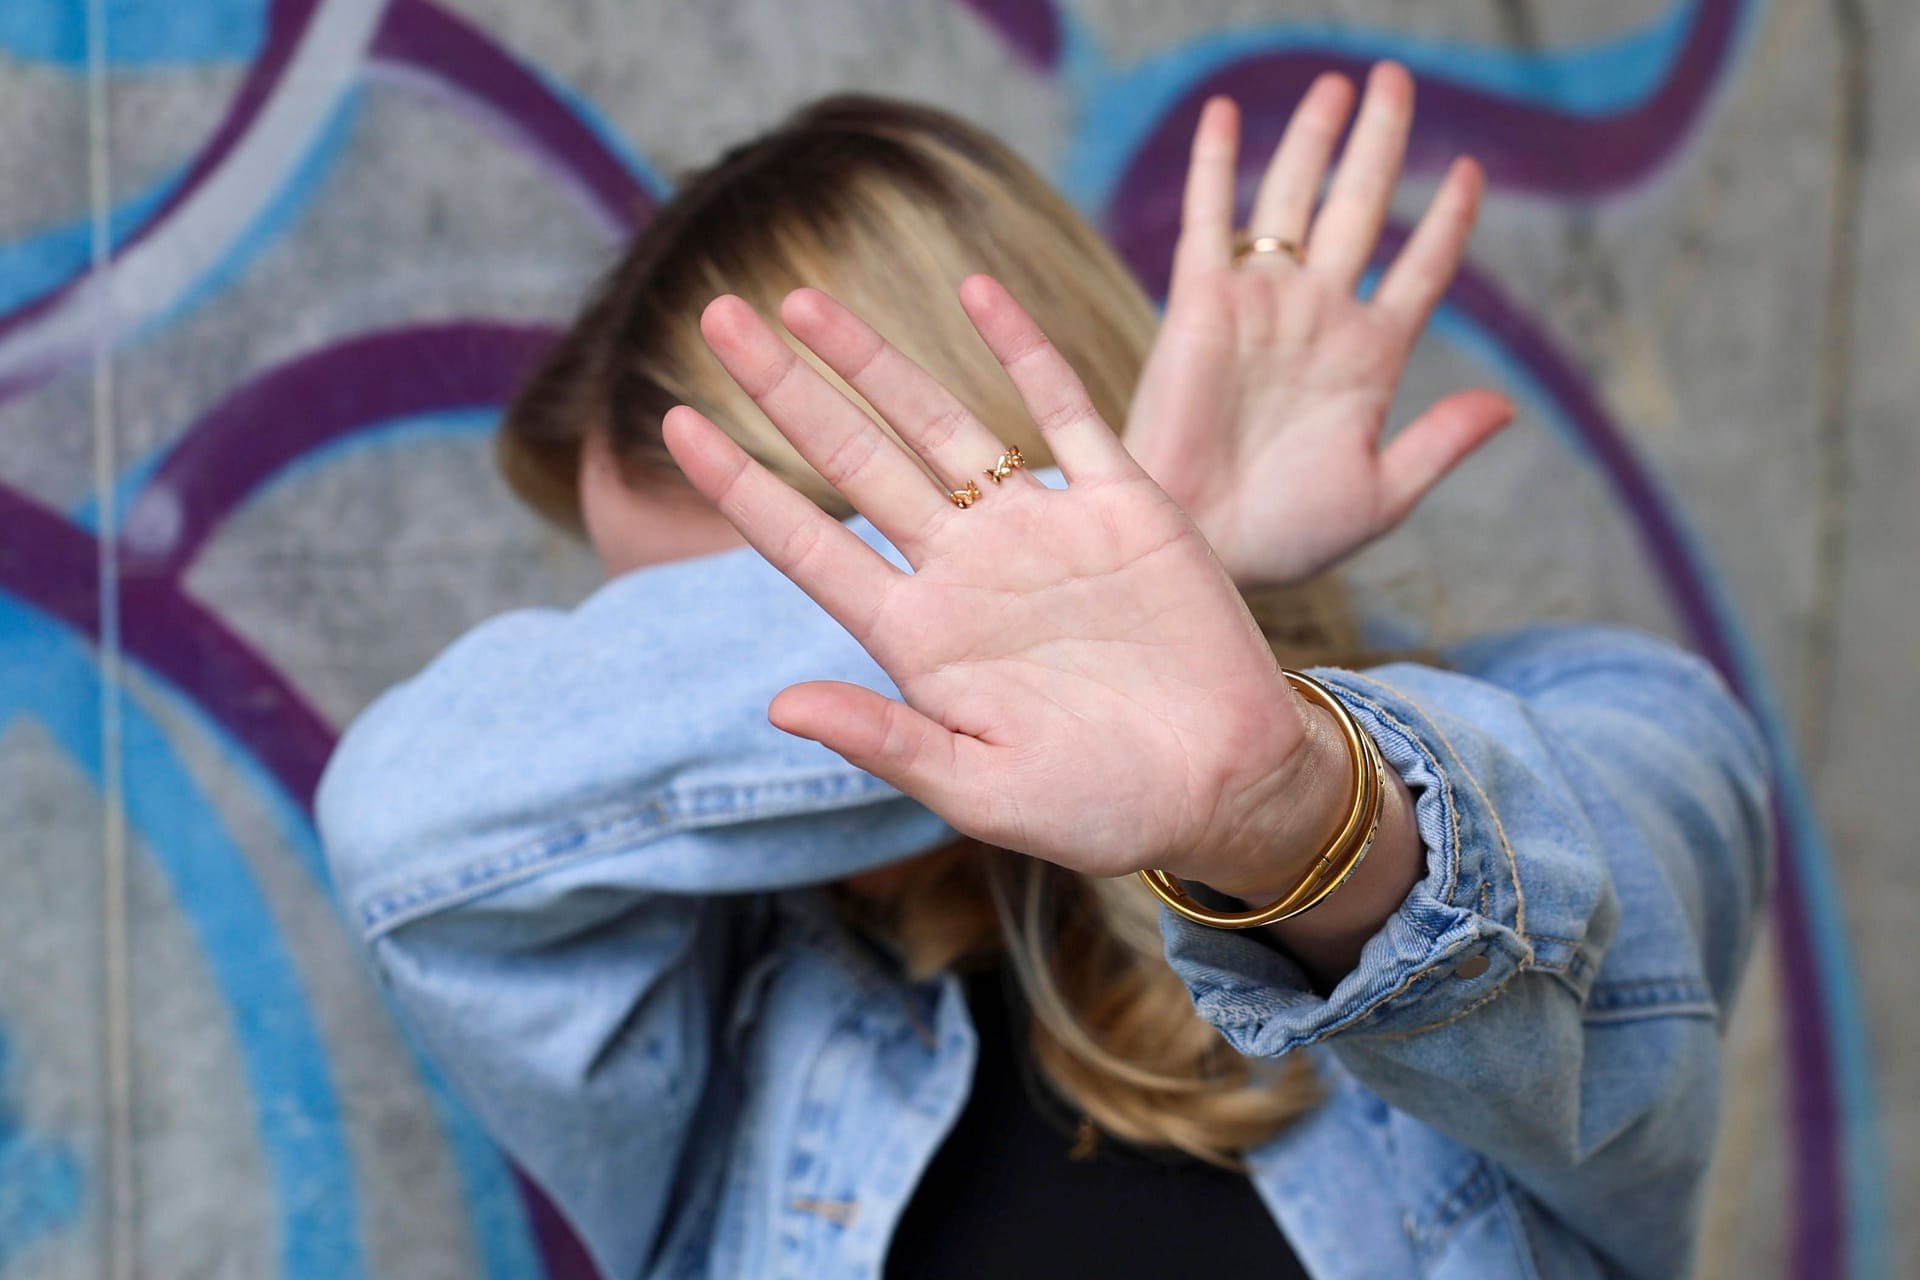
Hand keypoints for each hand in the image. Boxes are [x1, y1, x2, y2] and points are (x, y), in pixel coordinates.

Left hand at [660, 279, 1353, 895]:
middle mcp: (967, 570)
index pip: (809, 547)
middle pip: (856, 461)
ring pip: (942, 423)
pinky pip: (1066, 410)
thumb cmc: (1102, 807)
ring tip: (805, 298)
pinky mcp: (1123, 506)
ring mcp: (1042, 529)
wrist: (1229, 789)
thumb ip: (888, 742)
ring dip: (875, 360)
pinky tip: (975, 292)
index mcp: (921, 639)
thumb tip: (778, 703)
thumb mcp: (985, 792)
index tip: (676, 423)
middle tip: (716, 316)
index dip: (742, 485)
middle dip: (787, 390)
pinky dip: (1023, 350)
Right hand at [1125, 62, 1514, 589]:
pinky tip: (1229, 112)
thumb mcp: (1381, 495)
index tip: (1469, 170)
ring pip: (1293, 201)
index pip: (1421, 269)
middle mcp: (1318, 317)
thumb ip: (1440, 444)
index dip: (1448, 221)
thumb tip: (1509, 403)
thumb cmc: (1286, 535)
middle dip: (1380, 144)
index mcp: (1370, 358)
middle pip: (1359, 209)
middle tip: (1397, 79)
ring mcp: (1261, 305)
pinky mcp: (1200, 305)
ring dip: (1315, 140)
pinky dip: (1217, 166)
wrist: (1202, 548)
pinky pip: (1211, 221)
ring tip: (1340, 83)